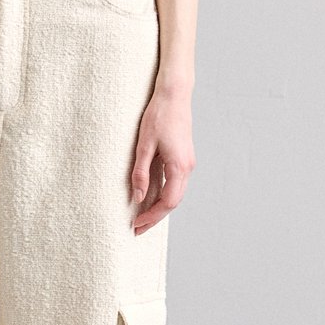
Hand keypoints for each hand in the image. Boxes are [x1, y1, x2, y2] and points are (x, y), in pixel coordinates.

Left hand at [130, 85, 194, 234]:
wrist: (174, 94)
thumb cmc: (159, 115)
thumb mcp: (144, 145)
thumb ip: (141, 173)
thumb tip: (138, 197)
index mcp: (179, 166)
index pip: (168, 202)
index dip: (152, 216)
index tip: (136, 224)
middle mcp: (187, 168)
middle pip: (173, 203)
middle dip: (155, 218)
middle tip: (137, 229)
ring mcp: (187, 164)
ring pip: (175, 195)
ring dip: (159, 209)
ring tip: (142, 218)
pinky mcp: (184, 159)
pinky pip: (175, 185)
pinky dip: (163, 196)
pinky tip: (150, 200)